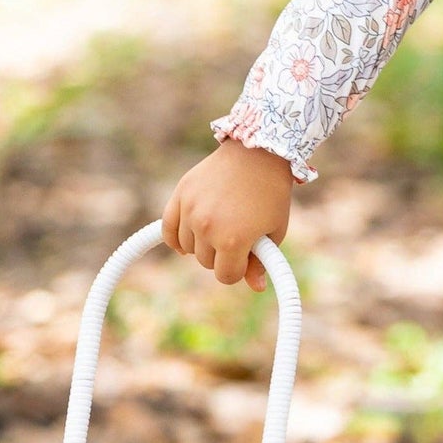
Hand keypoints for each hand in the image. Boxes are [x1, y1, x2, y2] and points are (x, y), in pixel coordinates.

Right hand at [161, 139, 294, 291]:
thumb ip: (262, 261)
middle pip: (206, 262)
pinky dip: (176, 238)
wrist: (257, 154)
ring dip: (202, 244)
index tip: (247, 258)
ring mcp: (190, 210)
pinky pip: (168, 229)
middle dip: (222, 256)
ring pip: (188, 248)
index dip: (238, 270)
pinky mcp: (180, 195)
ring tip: (221, 227)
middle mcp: (207, 227)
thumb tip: (257, 288)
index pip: (226, 275)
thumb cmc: (271, 195)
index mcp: (233, 240)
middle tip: (237, 237)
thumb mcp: (274, 231)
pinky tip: (187, 239)